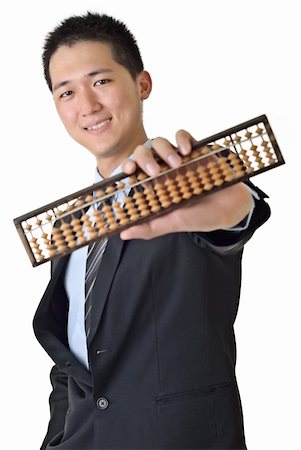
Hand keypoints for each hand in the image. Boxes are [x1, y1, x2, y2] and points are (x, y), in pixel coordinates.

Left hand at [120, 130, 252, 239]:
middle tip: (154, 171)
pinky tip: (187, 151)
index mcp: (154, 186)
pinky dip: (181, 139)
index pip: (134, 171)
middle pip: (143, 153)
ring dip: (164, 150)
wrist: (232, 208)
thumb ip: (150, 227)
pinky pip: (182, 135)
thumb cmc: (201, 217)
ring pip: (160, 142)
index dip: (127, 166)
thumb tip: (123, 234)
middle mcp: (163, 171)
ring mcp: (179, 159)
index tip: (129, 170)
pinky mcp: (195, 150)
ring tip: (177, 164)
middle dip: (143, 158)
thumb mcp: (174, 223)